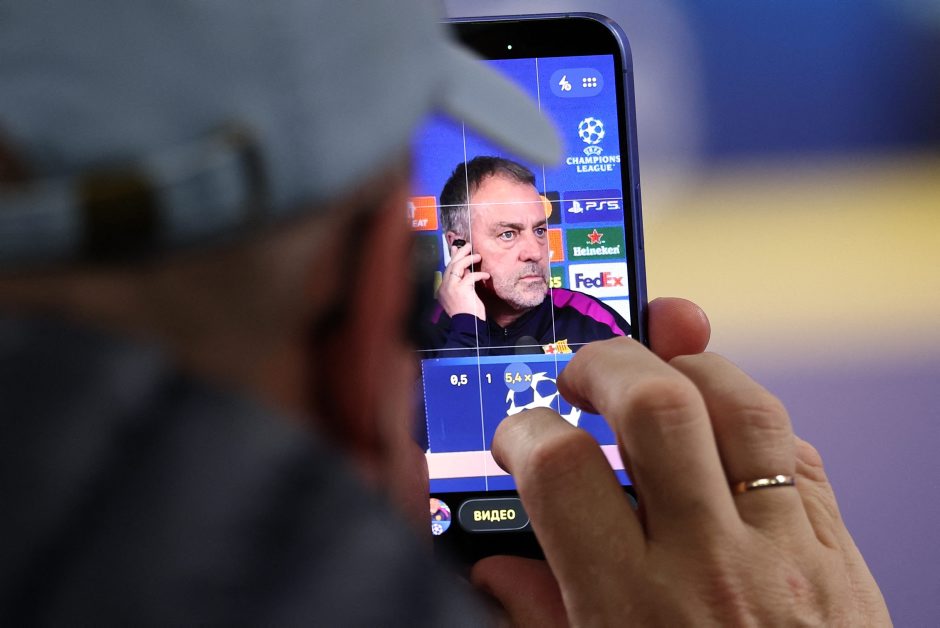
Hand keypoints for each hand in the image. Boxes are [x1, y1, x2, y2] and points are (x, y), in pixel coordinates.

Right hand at [437, 243, 488, 318]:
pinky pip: (470, 276)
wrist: (467, 326)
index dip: (452, 257)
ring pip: (457, 267)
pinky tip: (486, 275)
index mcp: (443, 289)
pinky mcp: (461, 290)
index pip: (447, 269)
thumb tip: (467, 270)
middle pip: (451, 265)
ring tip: (477, 256)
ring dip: (468, 259)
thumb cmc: (467, 313)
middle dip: (460, 253)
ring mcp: (451, 288)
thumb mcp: (463, 296)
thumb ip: (462, 283)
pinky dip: (479, 274)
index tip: (457, 248)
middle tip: (468, 246)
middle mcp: (444, 287)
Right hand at [472, 299, 889, 625]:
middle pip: (657, 405)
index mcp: (633, 609)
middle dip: (606, 364)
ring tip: (654, 374)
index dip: (523, 432)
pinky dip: (754, 424)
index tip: (519, 436)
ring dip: (688, 368)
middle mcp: (712, 567)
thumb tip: (497, 575)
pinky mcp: (839, 556)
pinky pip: (799, 455)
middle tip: (581, 377)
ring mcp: (786, 554)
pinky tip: (721, 432)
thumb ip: (541, 624)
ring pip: (743, 407)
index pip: (560, 470)